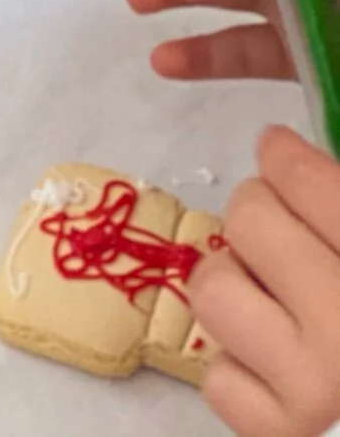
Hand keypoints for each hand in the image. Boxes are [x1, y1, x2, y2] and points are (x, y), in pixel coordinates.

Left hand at [194, 127, 339, 436]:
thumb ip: (336, 213)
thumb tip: (289, 156)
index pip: (312, 185)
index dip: (287, 157)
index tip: (279, 151)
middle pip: (249, 218)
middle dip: (263, 215)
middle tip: (284, 232)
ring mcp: (311, 391)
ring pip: (215, 288)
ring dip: (239, 287)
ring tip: (279, 303)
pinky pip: (219, 373)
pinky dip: (242, 366)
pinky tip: (280, 370)